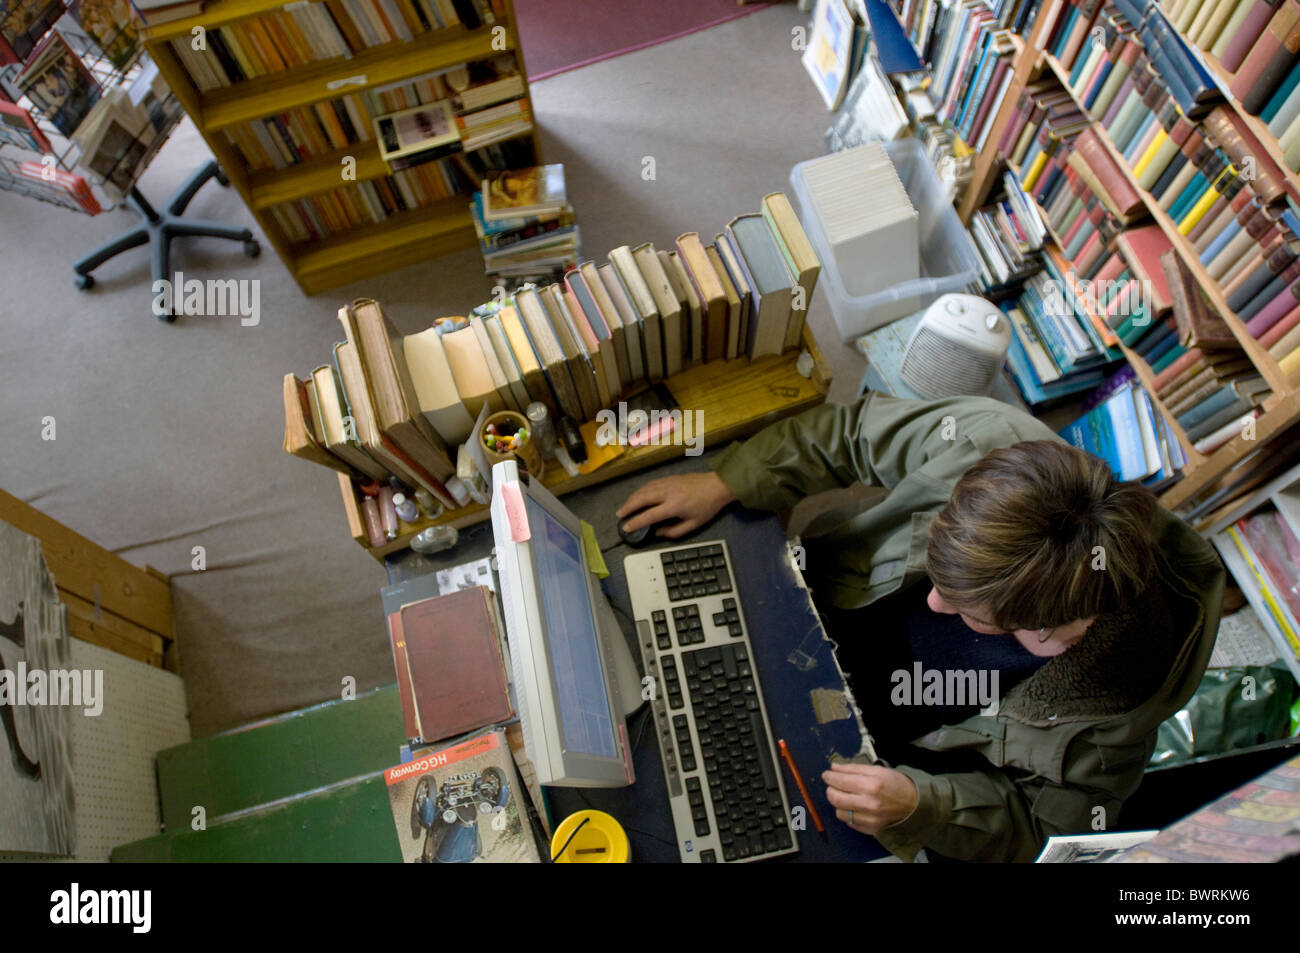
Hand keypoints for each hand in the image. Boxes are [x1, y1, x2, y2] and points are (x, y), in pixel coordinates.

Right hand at [615, 473, 735, 538]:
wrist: (717, 485)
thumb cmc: (707, 506)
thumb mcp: (693, 524)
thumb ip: (674, 531)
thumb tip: (657, 533)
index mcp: (674, 506)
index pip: (649, 515)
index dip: (636, 522)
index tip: (627, 527)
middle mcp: (668, 492)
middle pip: (642, 499)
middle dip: (628, 507)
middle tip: (620, 515)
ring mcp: (667, 483)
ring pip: (644, 489)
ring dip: (632, 498)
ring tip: (625, 507)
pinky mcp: (669, 478)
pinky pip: (650, 484)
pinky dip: (640, 491)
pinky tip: (637, 496)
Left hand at [822, 763, 918, 834]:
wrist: (914, 805)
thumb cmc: (896, 784)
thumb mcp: (877, 770)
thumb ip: (853, 768)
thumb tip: (834, 768)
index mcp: (871, 785)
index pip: (840, 781)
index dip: (830, 777)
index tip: (827, 774)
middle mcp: (869, 804)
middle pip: (836, 798)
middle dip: (830, 790)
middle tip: (832, 785)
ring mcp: (870, 819)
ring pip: (839, 812)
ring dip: (838, 803)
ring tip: (845, 796)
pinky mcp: (870, 829)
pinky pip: (849, 822)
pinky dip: (848, 814)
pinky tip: (854, 806)